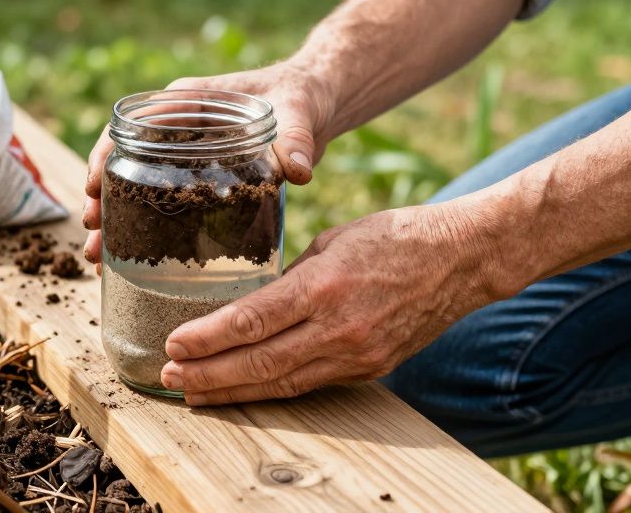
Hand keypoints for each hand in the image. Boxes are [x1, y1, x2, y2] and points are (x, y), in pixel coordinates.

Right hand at [81, 60, 335, 264]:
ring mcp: (185, 151)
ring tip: (98, 255)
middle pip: (125, 158)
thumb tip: (298, 170)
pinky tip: (134, 257)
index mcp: (189, 100)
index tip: (93, 184)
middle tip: (92, 231)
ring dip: (116, 217)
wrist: (317, 103)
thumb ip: (297, 139)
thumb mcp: (300, 113)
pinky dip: (145, 224)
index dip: (107, 152)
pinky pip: (163, 197)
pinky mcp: (198, 174)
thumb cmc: (303, 94)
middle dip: (102, 195)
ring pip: (137, 183)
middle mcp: (179, 125)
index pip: (134, 123)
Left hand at [157, 204, 508, 404]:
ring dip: (233, 390)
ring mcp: (356, 354)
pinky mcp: (370, 368)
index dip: (207, 339)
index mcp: (323, 285)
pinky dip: (272, 389)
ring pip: (282, 383)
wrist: (461, 259)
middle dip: (208, 374)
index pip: (251, 321)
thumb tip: (255, 301)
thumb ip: (291, 275)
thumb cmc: (394, 236)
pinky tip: (244, 390)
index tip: (173, 346)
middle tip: (169, 379)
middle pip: (259, 362)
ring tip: (194, 394)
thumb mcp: (332, 240)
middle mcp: (337, 327)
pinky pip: (310, 384)